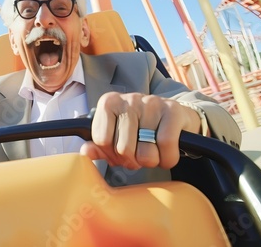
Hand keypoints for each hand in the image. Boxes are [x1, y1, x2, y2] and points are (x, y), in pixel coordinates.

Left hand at [80, 92, 200, 169]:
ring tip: (153, 152)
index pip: (101, 140)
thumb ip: (99, 147)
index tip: (120, 151)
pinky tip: (166, 154)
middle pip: (122, 149)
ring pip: (145, 152)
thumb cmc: (141, 130)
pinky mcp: (172, 110)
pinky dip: (167, 159)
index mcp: (109, 103)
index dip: (111, 154)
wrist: (174, 118)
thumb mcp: (116, 136)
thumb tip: (86, 152)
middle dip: (133, 161)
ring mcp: (151, 103)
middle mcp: (128, 99)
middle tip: (140, 154)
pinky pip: (166, 146)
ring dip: (151, 161)